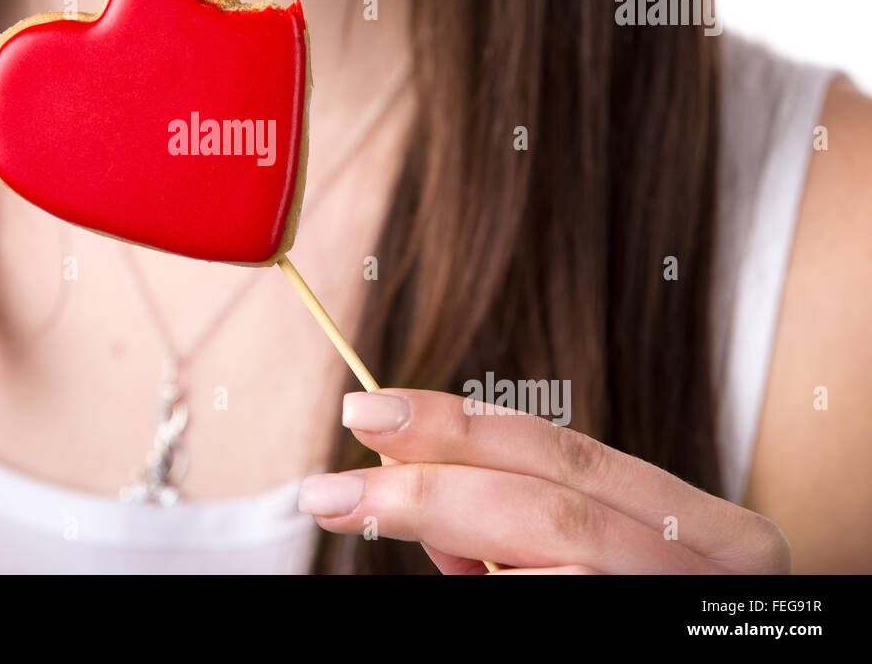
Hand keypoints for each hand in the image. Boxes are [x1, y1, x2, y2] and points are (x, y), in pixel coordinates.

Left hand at [298, 389, 791, 573]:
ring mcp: (695, 611)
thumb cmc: (635, 603)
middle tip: (329, 487)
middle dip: (433, 482)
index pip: (565, 452)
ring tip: (367, 523)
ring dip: (450, 534)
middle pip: (556, 500)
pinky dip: (498, 593)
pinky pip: (558, 607)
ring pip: (561, 554)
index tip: (367, 408)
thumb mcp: (593, 563)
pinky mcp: (661, 642)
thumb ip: (519, 526)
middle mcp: (719, 563)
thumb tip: (408, 485)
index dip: (460, 425)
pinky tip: (463, 579)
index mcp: (707, 527)